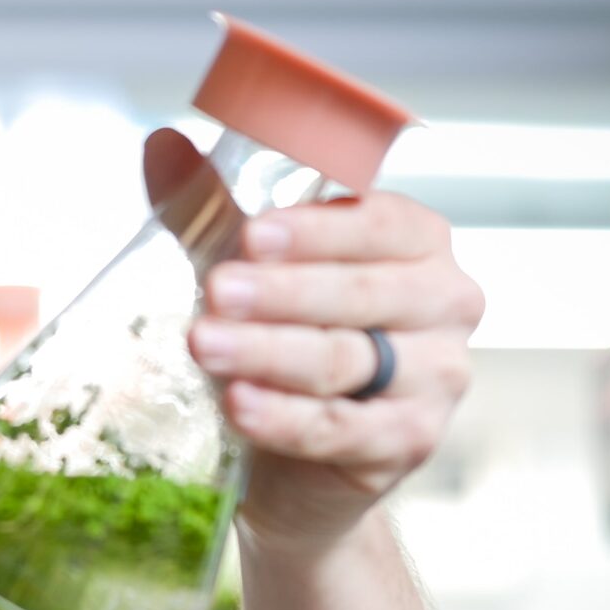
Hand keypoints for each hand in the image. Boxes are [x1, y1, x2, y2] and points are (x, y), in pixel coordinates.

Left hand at [185, 192, 484, 554]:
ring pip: (346, 359)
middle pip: (362, 293)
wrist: (303, 464)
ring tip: (206, 345)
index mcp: (420, 242)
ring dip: (270, 352)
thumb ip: (216, 212)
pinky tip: (239, 405)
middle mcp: (446, 302)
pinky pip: (340, 428)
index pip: (379, 224)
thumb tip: (163, 145)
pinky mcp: (411, 441)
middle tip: (217, 291)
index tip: (252, 235)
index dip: (317, 230)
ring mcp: (438, 376)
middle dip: (282, 293)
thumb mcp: (255, 273)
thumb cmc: (289, 347)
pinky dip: (285, 418)